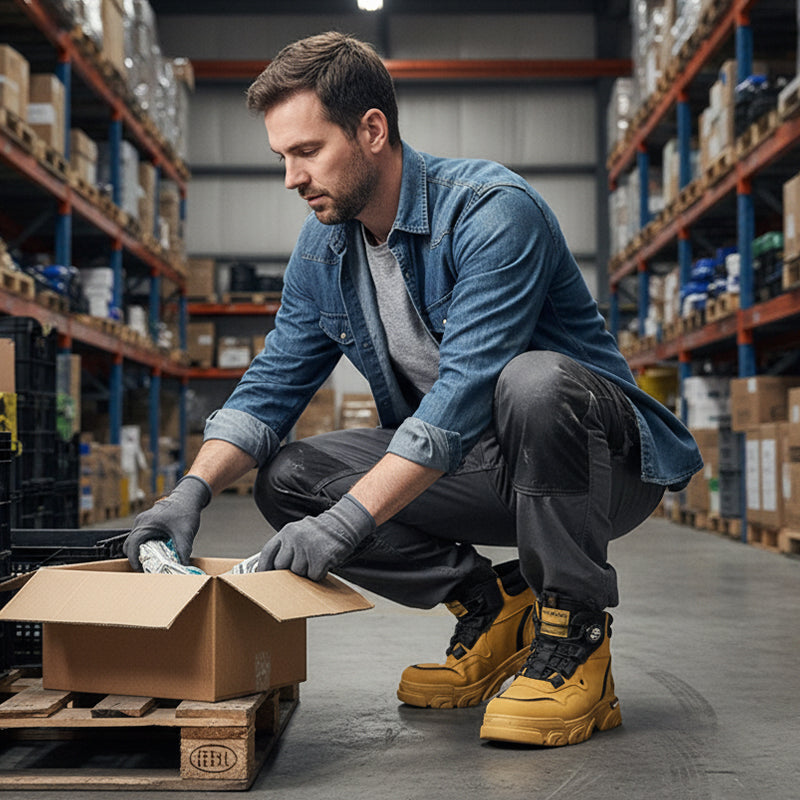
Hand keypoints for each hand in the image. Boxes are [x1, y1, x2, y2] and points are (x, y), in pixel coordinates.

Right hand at [123, 475, 211, 569]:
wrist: (189, 496)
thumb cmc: (185, 511)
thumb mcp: (185, 533)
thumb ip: (183, 550)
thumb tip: (182, 566)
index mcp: (145, 524)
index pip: (131, 546)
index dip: (134, 560)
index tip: (141, 570)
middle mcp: (141, 522)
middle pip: (130, 544)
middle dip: (136, 557)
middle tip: (147, 567)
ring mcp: (143, 520)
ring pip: (135, 539)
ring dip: (141, 550)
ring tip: (154, 559)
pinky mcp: (148, 520)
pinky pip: (141, 535)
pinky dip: (145, 544)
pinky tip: (159, 548)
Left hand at [257, 493, 375, 580]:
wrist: (344, 523)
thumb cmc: (321, 532)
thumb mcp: (299, 532)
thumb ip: (286, 546)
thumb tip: (275, 568)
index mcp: (286, 532)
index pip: (268, 552)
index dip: (264, 567)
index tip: (263, 576)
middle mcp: (294, 538)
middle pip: (281, 566)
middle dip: (289, 570)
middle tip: (301, 564)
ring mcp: (307, 547)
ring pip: (297, 572)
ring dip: (306, 571)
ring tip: (315, 559)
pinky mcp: (320, 557)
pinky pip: (313, 575)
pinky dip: (318, 574)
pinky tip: (323, 562)